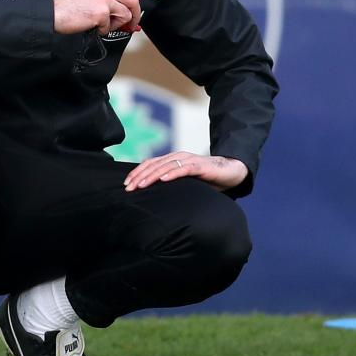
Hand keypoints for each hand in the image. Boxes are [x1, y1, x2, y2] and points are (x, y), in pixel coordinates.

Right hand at [53, 0, 157, 35]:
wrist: (56, 13)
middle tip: (132, 25)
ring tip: (103, 25)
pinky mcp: (102, 12)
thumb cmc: (71, 7)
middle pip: (133, 0)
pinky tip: (94, 26)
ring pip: (125, 15)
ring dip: (117, 24)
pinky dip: (104, 30)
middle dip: (135, 15)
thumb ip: (109, 0)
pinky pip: (112, 26)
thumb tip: (127, 15)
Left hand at [124, 152, 247, 192]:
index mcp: (172, 160)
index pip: (150, 164)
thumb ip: (171, 185)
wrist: (229, 171)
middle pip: (154, 165)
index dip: (137, 172)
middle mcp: (178, 157)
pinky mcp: (200, 166)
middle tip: (129, 188)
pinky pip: (184, 169)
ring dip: (152, 175)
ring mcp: (189, 160)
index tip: (126, 184)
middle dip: (140, 176)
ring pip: (165, 166)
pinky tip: (163, 179)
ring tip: (141, 185)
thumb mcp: (184, 182)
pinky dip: (172, 173)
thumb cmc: (206, 179)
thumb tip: (153, 198)